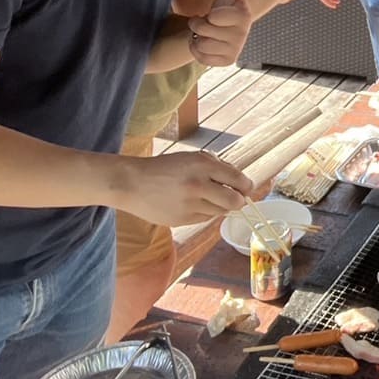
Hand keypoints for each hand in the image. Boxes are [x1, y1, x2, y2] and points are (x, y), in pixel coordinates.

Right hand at [118, 151, 251, 225]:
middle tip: (236, 198)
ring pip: (220, 211)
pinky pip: (205, 218)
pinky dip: (205, 212)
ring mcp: (189, 205)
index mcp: (202, 166)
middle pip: (234, 201)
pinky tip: (193, 204)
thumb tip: (240, 183)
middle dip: (239, 200)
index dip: (246, 186)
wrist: (132, 183)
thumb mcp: (193, 158)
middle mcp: (198, 186)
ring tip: (207, 197)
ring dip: (220, 206)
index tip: (246, 188)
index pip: (237, 179)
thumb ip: (218, 168)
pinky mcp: (182, 220)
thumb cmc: (166, 168)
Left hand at [188, 0, 260, 65]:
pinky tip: (206, 44)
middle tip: (206, 23)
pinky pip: (202, 58)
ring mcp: (235, 50)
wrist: (223, 29)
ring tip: (207, 34)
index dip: (208, 15)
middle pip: (203, 31)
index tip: (214, 14)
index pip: (214, 17)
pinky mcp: (227, 62)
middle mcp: (242, 36)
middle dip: (198, 26)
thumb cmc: (226, 8)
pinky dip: (198, 51)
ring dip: (198, 38)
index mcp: (244, 17)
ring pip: (201, 45)